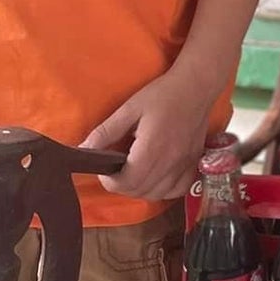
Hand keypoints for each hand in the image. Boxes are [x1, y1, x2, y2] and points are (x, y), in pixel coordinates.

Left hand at [81, 71, 214, 200]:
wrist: (196, 87)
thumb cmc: (162, 94)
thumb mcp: (128, 109)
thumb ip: (105, 132)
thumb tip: (82, 150)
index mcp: (152, 148)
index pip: (127, 182)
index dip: (110, 182)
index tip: (106, 170)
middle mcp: (170, 161)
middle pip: (140, 191)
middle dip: (122, 185)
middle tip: (117, 169)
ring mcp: (185, 165)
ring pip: (157, 194)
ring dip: (141, 189)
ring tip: (134, 172)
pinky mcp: (194, 163)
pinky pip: (177, 190)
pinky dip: (163, 190)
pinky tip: (156, 177)